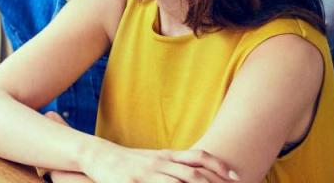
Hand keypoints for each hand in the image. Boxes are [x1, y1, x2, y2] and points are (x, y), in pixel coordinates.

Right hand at [82, 141, 239, 182]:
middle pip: (194, 174)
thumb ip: (173, 163)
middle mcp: (160, 164)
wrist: (98, 155)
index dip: (219, 166)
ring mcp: (147, 175)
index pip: (198, 158)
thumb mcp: (152, 158)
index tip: (235, 178)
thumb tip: (196, 171)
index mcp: (166, 156)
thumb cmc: (128, 161)